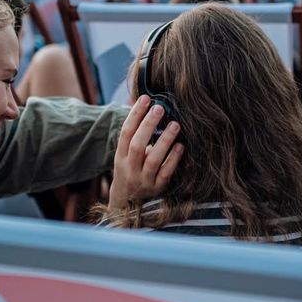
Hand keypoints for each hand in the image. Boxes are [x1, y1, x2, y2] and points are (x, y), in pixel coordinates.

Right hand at [108, 95, 183, 209]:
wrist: (126, 202)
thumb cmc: (130, 169)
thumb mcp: (126, 153)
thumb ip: (135, 134)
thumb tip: (145, 105)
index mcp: (121, 156)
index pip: (126, 132)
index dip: (135, 115)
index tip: (145, 99)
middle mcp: (130, 168)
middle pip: (137, 144)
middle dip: (148, 125)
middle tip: (160, 108)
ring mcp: (143, 180)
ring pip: (153, 159)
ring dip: (164, 140)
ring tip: (175, 124)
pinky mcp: (156, 188)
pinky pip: (166, 173)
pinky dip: (173, 159)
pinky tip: (181, 146)